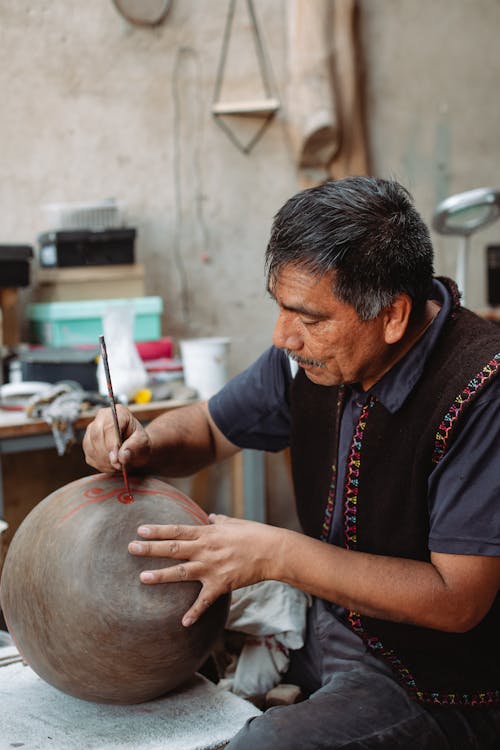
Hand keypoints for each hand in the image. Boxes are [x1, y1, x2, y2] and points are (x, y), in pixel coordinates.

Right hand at [83, 404, 151, 472]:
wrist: (135, 448)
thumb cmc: (139, 443)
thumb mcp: (143, 443)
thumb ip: (134, 447)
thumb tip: (122, 456)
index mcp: (118, 412)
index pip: (109, 426)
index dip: (111, 444)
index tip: (116, 459)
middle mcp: (102, 418)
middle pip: (96, 436)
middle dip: (107, 454)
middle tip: (118, 465)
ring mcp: (92, 430)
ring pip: (91, 447)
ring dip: (104, 461)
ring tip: (117, 465)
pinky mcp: (88, 443)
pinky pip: (89, 456)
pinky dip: (100, 464)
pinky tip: (111, 465)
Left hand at [128, 514, 284, 625]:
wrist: (272, 551)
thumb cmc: (254, 533)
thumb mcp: (234, 522)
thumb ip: (219, 521)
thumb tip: (210, 517)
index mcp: (207, 533)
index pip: (177, 530)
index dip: (158, 530)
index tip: (140, 530)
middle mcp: (206, 549)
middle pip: (173, 549)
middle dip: (150, 549)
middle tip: (130, 548)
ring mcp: (212, 567)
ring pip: (181, 572)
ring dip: (161, 576)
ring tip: (143, 578)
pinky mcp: (221, 584)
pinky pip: (204, 601)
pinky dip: (194, 612)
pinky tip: (183, 623)